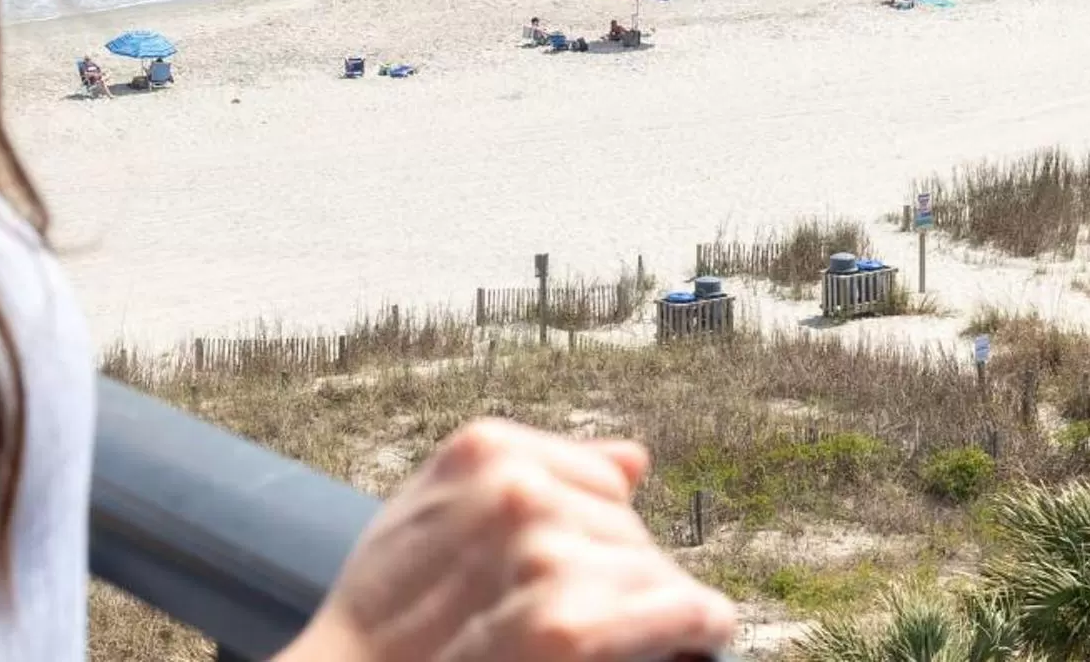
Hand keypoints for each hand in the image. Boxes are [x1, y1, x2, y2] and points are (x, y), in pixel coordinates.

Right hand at [286, 418, 734, 661]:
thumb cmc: (384, 619)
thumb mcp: (429, 512)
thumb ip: (522, 476)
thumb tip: (637, 459)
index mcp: (486, 448)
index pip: (601, 479)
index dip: (596, 537)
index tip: (584, 576)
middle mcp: (518, 488)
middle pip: (626, 527)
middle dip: (617, 574)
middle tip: (582, 623)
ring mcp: (545, 552)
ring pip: (652, 571)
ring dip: (646, 610)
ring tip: (618, 641)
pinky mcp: (570, 622)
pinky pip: (679, 609)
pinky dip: (698, 626)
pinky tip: (705, 636)